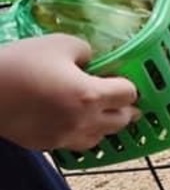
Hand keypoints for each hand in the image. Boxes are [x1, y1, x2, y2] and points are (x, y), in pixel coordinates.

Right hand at [0, 34, 139, 151]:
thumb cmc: (20, 63)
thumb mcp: (59, 44)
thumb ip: (86, 52)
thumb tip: (92, 63)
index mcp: (91, 96)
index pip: (129, 94)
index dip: (128, 84)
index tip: (121, 78)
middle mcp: (84, 122)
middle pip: (122, 121)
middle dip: (125, 108)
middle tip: (120, 99)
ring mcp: (64, 137)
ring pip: (100, 137)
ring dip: (105, 125)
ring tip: (100, 113)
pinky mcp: (45, 145)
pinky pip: (75, 144)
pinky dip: (81, 134)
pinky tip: (74, 122)